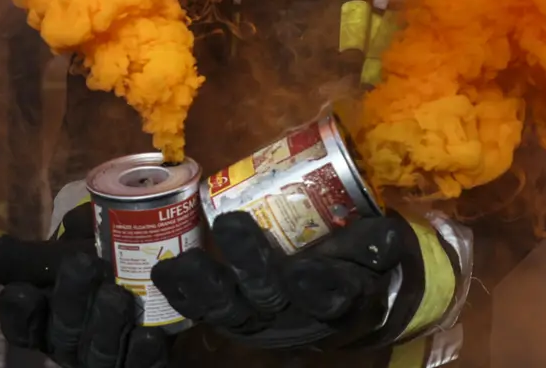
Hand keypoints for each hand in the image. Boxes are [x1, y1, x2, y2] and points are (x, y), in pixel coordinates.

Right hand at [0, 236, 169, 367]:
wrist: (172, 274)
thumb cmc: (114, 257)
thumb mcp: (79, 245)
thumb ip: (49, 245)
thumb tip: (2, 252)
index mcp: (52, 317)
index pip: (24, 325)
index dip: (18, 312)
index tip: (19, 290)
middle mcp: (76, 341)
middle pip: (64, 331)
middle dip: (70, 299)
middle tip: (81, 262)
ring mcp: (110, 357)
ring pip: (99, 351)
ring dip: (106, 322)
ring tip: (117, 294)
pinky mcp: (143, 364)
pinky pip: (143, 365)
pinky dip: (143, 353)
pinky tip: (149, 335)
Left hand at [151, 212, 407, 350]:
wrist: (343, 300)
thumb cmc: (359, 264)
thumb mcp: (381, 253)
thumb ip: (379, 245)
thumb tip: (385, 235)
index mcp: (338, 300)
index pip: (329, 297)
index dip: (317, 285)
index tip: (303, 269)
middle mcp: (295, 316)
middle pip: (268, 298)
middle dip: (249, 264)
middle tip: (232, 225)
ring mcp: (261, 319)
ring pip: (229, 309)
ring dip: (202, 286)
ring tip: (179, 260)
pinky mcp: (234, 315)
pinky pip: (204, 310)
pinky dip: (182, 295)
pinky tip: (161, 272)